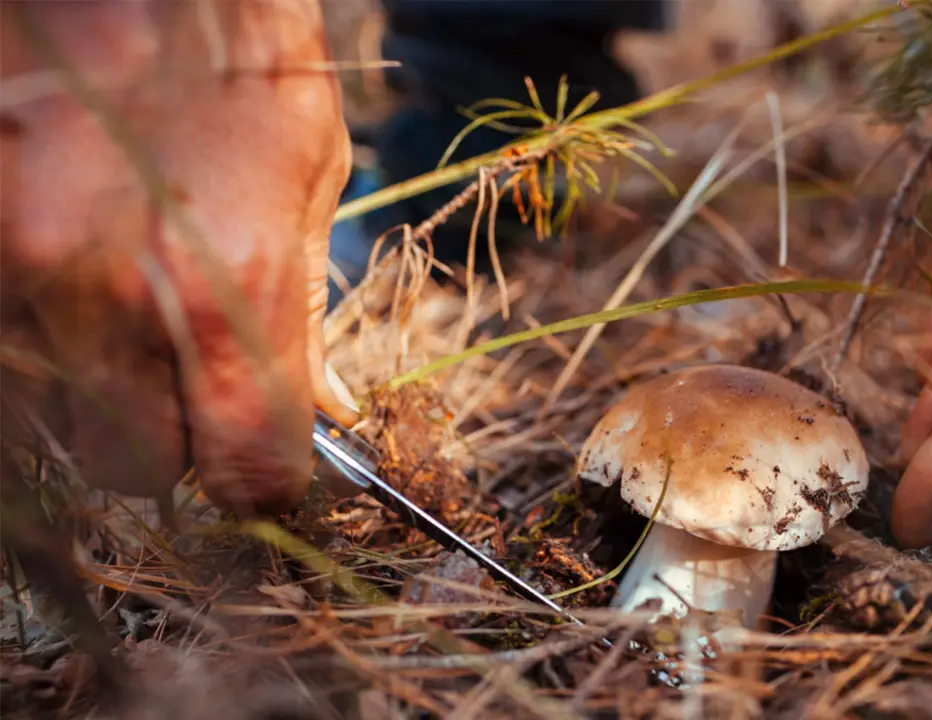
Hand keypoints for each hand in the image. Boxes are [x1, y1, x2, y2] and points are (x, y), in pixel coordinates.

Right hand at [0, 1, 357, 514]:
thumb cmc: (235, 46)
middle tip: (186, 370)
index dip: (262, 478)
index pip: (249, 471)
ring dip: (97, 389)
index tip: (261, 455)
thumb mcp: (309, 174)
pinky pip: (12, 349)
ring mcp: (14, 270)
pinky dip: (42, 337)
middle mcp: (107, 297)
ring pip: (55, 418)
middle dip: (170, 435)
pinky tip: (73, 272)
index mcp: (226, 287)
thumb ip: (304, 310)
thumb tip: (322, 408)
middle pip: (136, 468)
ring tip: (124, 300)